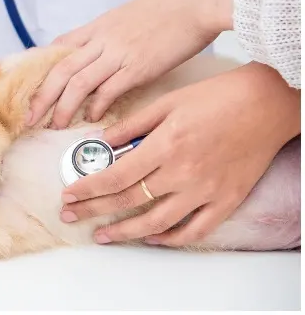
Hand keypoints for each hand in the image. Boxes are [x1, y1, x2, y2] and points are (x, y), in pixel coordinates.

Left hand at [28, 0, 240, 129]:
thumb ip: (108, 35)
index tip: (31, 89)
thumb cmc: (167, 7)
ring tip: (56, 126)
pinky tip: (93, 119)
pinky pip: (108, 90)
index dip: (41, 70)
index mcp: (97, 27)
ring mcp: (117, 54)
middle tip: (29, 119)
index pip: (58, 49)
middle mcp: (101, 41)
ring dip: (63, 108)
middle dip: (41, 98)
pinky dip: (96, 106)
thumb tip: (99, 52)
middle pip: (59, 71)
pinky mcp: (137, 67)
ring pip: (77, 83)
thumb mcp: (127, 16)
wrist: (196, 0)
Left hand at [59, 62, 299, 246]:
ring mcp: (205, 190)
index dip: (88, 188)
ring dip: (125, 232)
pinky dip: (170, 239)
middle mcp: (183, 172)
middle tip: (71, 216)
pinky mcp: (226, 200)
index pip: (115, 176)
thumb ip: (131, 125)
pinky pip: (194, 230)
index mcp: (164, 145)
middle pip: (128, 200)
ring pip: (157, 223)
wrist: (267, 103)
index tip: (69, 195)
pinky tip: (151, 238)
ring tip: (102, 235)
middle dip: (94, 211)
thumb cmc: (217, 97)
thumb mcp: (167, 102)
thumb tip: (100, 142)